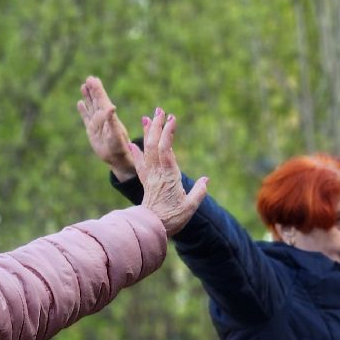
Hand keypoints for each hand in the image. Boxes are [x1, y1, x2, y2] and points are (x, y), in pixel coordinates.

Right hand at [76, 76, 136, 180]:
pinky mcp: (91, 130)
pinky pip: (86, 117)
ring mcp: (96, 123)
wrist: (117, 159)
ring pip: (91, 106)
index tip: (93, 78)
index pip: (102, 99)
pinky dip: (83, 110)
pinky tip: (80, 103)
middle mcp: (102, 117)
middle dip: (92, 90)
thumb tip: (111, 107)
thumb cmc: (119, 147)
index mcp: (108, 115)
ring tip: (84, 86)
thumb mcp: (116, 134)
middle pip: (96, 100)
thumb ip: (112, 120)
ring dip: (88, 97)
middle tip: (89, 78)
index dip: (97, 89)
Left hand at [136, 108, 207, 237]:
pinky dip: (137, 153)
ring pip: (146, 151)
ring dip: (146, 134)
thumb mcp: (190, 207)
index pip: (167, 149)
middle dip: (156, 126)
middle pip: (154, 145)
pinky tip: (133, 144)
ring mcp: (150, 177)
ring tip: (146, 118)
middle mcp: (157, 173)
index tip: (172, 119)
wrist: (150, 229)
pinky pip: (140, 165)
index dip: (168, 133)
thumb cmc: (172, 219)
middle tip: (159, 110)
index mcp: (169, 176)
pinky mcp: (146, 183)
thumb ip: (199, 192)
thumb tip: (206, 179)